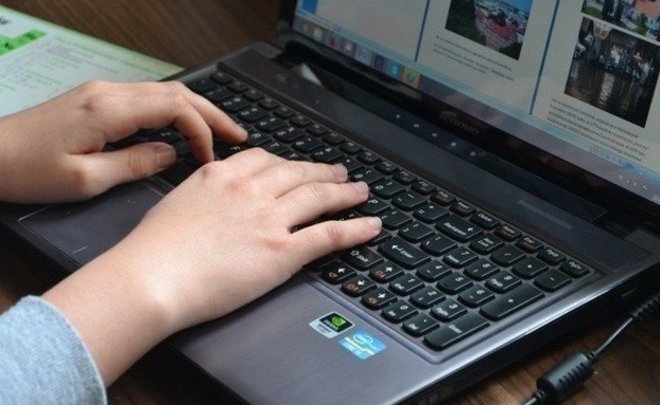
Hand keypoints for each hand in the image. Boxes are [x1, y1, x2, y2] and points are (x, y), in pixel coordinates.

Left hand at [0, 80, 245, 202]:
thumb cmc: (28, 171)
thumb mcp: (86, 180)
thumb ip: (135, 164)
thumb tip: (170, 153)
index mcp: (109, 109)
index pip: (175, 108)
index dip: (202, 131)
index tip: (210, 159)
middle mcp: (109, 92)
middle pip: (177, 93)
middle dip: (212, 113)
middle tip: (239, 136)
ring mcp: (102, 92)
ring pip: (165, 92)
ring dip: (196, 110)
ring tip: (221, 131)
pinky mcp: (96, 100)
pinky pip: (147, 98)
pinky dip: (174, 112)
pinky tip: (184, 127)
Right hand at [43, 148, 381, 383]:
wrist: (151, 277)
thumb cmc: (152, 250)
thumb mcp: (175, 204)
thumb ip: (202, 195)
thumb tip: (212, 200)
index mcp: (221, 176)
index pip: (265, 160)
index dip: (287, 163)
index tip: (296, 166)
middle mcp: (250, 190)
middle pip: (297, 173)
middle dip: (321, 172)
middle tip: (338, 172)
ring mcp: (269, 219)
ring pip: (318, 197)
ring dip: (344, 193)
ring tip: (358, 191)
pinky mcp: (282, 251)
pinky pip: (329, 234)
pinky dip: (355, 228)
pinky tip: (370, 225)